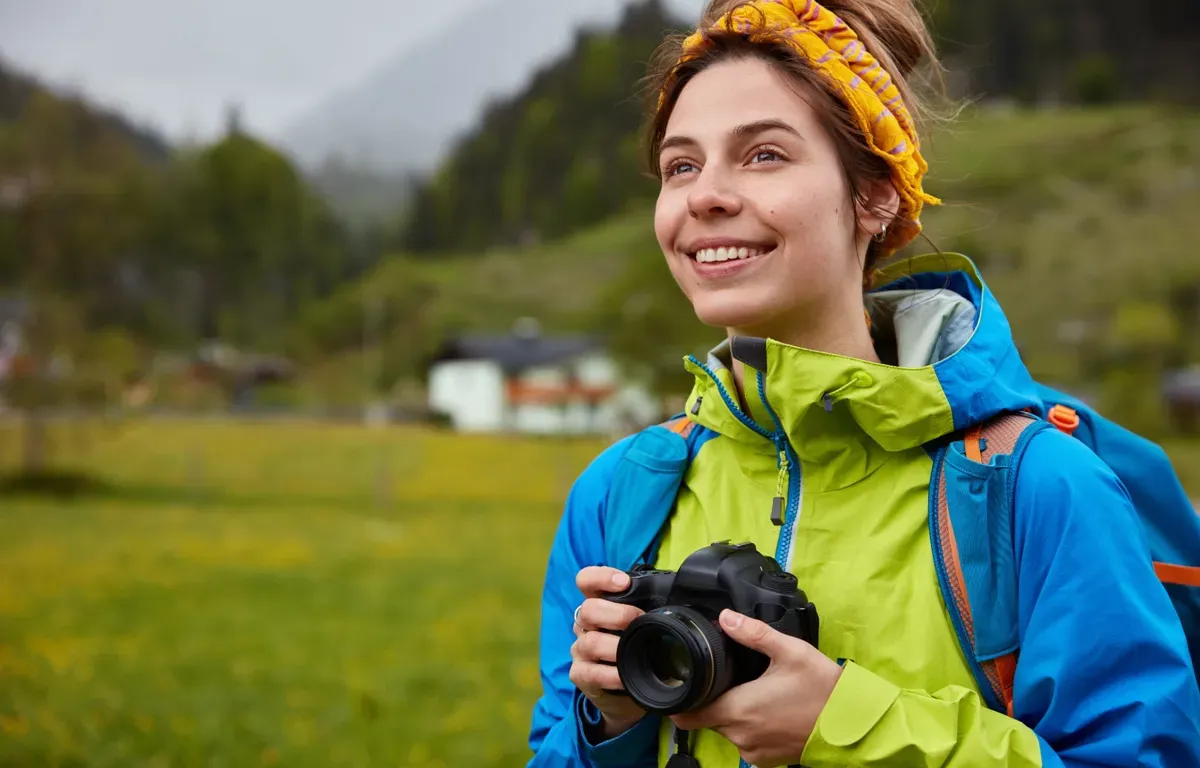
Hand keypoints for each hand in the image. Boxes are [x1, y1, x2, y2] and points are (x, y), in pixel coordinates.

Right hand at [569, 566, 646, 738]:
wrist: (630, 691)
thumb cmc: (639, 648)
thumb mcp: (644, 623)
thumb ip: (652, 608)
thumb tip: (683, 598)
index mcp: (599, 603)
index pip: (586, 580)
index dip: (601, 577)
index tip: (624, 582)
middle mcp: (585, 624)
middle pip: (588, 609)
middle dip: (618, 614)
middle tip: (640, 620)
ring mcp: (580, 649)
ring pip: (591, 642)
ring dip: (616, 646)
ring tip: (636, 651)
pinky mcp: (580, 674)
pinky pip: (591, 672)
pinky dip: (610, 675)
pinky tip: (624, 676)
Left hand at [669, 609, 842, 767]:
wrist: (852, 725)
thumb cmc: (822, 689)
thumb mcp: (789, 651)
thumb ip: (753, 634)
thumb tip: (725, 617)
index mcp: (738, 709)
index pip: (687, 716)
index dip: (679, 701)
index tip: (683, 685)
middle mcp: (740, 735)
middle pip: (707, 718)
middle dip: (713, 699)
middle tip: (730, 679)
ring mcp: (753, 750)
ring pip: (727, 730)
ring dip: (733, 713)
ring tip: (754, 692)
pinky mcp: (766, 760)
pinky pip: (746, 742)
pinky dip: (751, 727)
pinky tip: (768, 710)